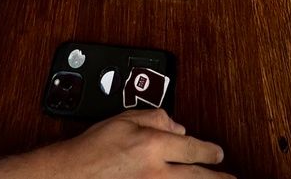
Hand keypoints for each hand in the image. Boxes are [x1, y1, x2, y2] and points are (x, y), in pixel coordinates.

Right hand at [53, 109, 229, 177]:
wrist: (71, 175)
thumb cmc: (92, 149)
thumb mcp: (123, 120)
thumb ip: (154, 118)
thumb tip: (178, 126)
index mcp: (153, 146)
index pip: (193, 148)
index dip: (210, 151)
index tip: (219, 154)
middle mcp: (155, 172)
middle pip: (197, 177)